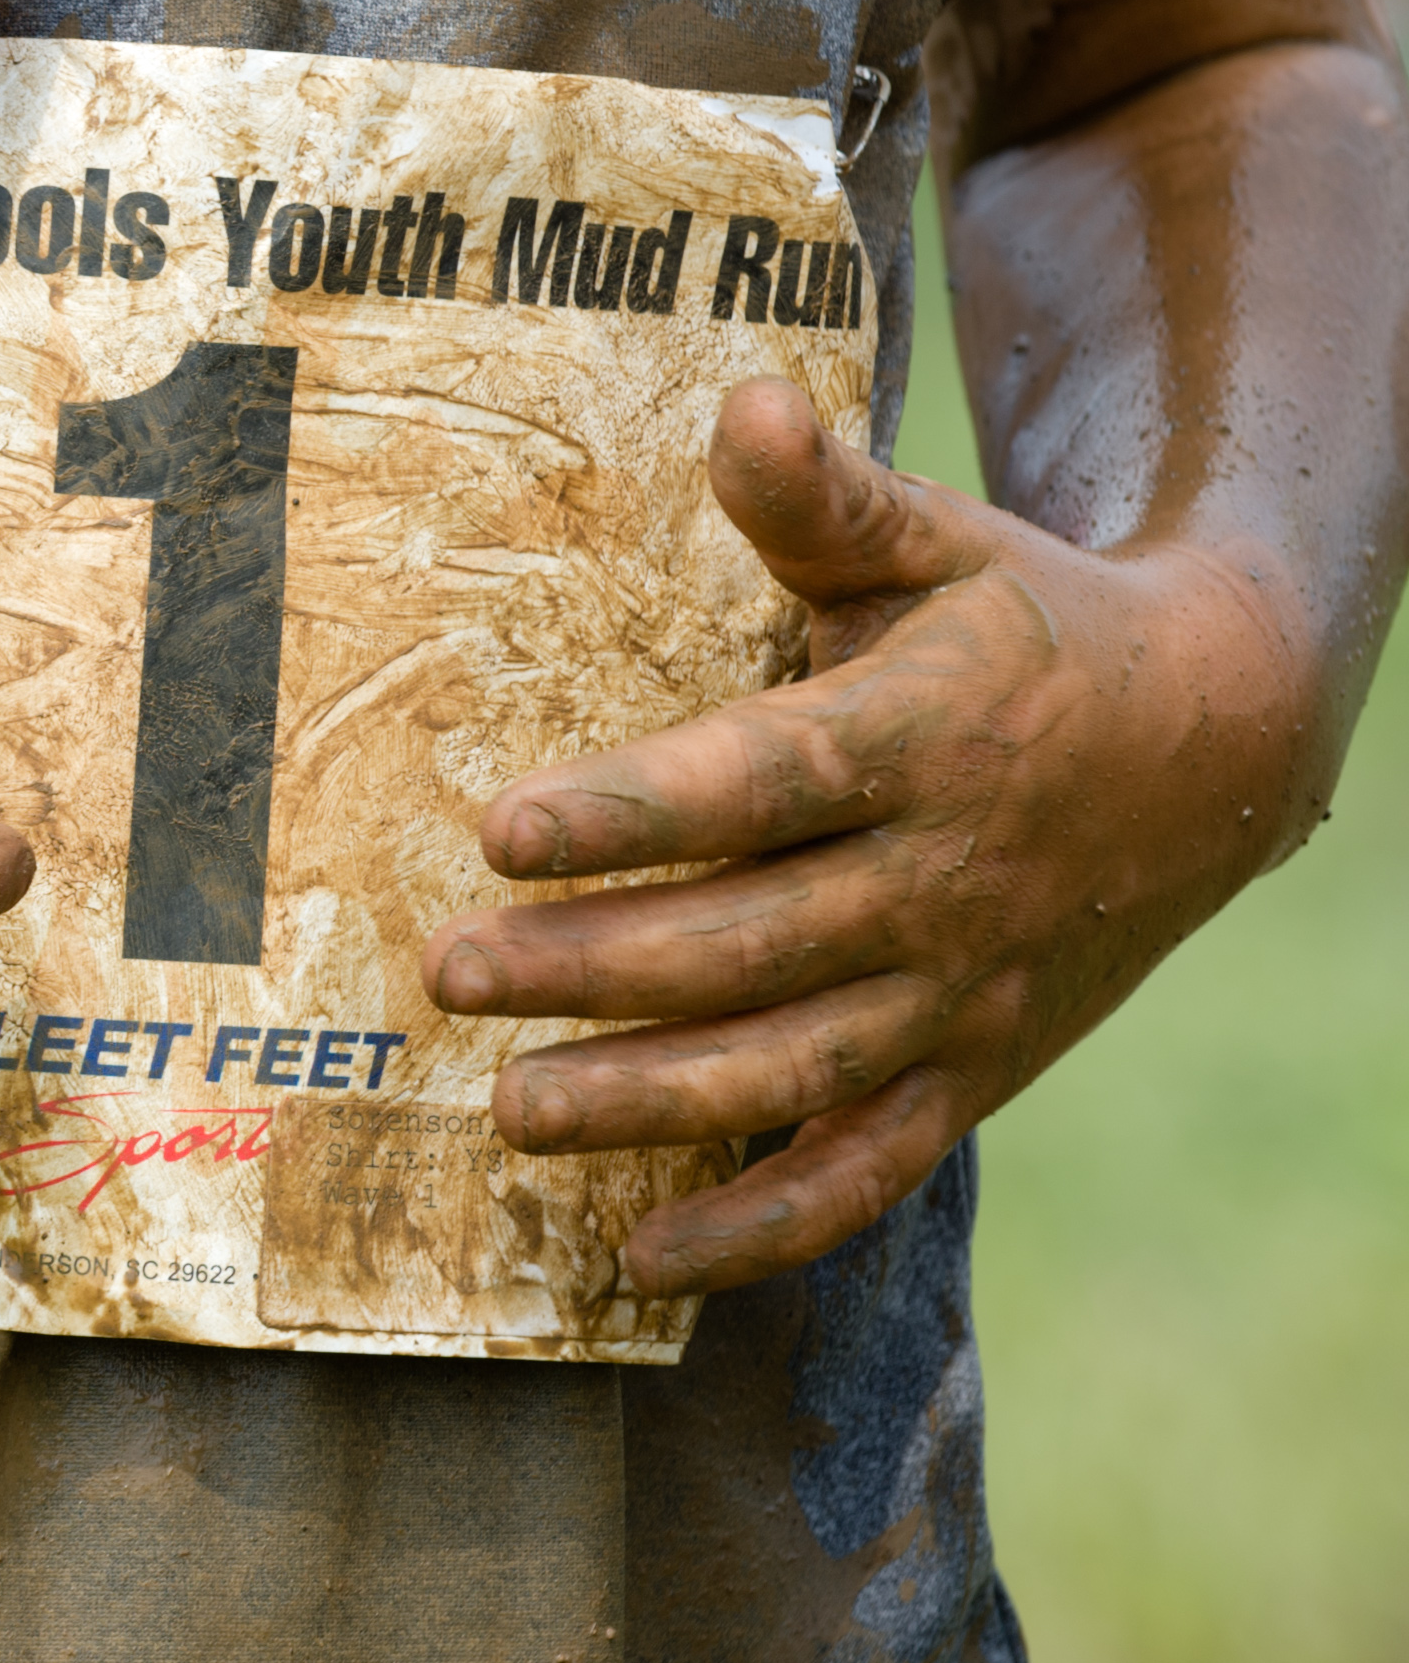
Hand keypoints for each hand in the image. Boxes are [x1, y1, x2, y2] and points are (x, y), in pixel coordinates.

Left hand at [420, 379, 1320, 1296]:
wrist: (1214, 743)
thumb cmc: (1021, 624)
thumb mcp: (937, 542)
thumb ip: (824, 497)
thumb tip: (744, 401)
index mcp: (926, 738)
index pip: (763, 783)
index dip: (635, 809)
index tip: (505, 826)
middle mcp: (944, 881)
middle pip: (752, 941)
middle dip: (595, 967)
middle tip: (448, 971)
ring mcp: (961, 994)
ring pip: (795, 1067)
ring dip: (650, 1103)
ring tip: (511, 1110)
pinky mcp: (973, 1073)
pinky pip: (868, 1172)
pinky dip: (763, 1226)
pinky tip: (642, 1260)